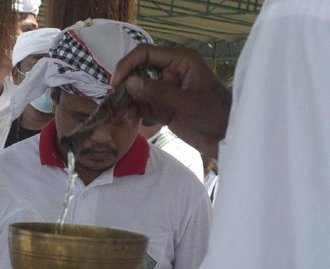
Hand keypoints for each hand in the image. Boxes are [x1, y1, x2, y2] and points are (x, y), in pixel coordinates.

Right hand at [112, 44, 230, 157]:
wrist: (228, 138)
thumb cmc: (216, 115)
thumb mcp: (188, 103)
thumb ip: (159, 93)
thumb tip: (130, 83)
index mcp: (180, 61)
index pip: (145, 53)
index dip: (127, 65)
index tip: (116, 84)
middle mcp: (170, 71)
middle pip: (137, 70)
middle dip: (125, 86)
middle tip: (115, 103)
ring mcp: (165, 89)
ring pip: (136, 89)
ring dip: (127, 101)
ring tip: (123, 116)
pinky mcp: (163, 106)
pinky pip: (142, 105)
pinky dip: (133, 112)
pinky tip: (130, 121)